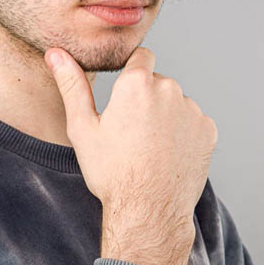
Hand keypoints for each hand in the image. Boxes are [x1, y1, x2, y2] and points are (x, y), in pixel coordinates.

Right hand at [45, 44, 217, 264]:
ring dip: (166, 118)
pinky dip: (183, 135)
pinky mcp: (208, 130)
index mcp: (136, 84)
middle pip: (158, 83)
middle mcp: (169, 89)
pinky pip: (193, 124)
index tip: (126, 97)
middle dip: (147, 100)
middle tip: (132, 135)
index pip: (142, 57)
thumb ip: (72, 85)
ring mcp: (192, 111)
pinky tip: (168, 157)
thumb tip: (55, 53)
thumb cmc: (111, 172)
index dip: (133, 74)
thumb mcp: (83, 128)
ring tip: (150, 150)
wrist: (148, 212)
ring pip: (176, 105)